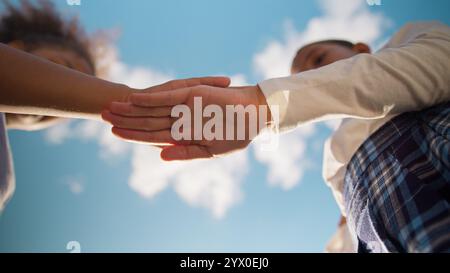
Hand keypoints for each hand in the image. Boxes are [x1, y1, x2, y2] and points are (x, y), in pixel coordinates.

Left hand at [102, 81, 270, 160]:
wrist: (251, 116)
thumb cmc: (234, 136)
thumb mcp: (208, 150)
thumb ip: (184, 153)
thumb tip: (161, 155)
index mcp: (181, 134)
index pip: (151, 134)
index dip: (133, 134)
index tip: (115, 132)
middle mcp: (178, 119)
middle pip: (146, 120)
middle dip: (125, 119)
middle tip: (102, 116)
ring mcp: (183, 106)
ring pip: (153, 108)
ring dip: (131, 108)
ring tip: (109, 107)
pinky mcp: (190, 94)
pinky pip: (167, 97)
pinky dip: (150, 98)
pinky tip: (132, 98)